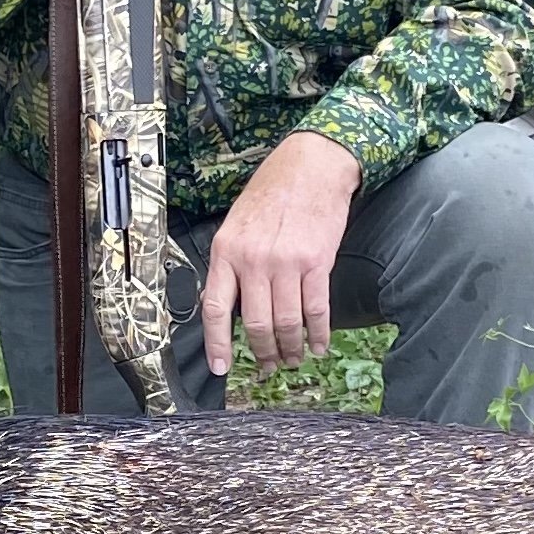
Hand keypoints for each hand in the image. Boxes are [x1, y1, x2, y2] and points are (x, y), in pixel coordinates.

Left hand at [199, 130, 362, 377]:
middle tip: (270, 366)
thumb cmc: (272, 192)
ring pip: (285, 322)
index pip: (216, 308)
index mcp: (227, 251)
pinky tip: (318, 344)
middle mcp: (253, 260)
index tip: (221, 368)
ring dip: (291, 347)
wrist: (311, 166)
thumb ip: (230, 263)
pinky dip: (317, 333)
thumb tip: (226, 305)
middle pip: (255, 323)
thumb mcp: (236, 224)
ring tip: (294, 358)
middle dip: (264, 352)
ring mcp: (285, 263)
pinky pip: (315, 309)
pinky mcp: (316, 263)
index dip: (217, 344)